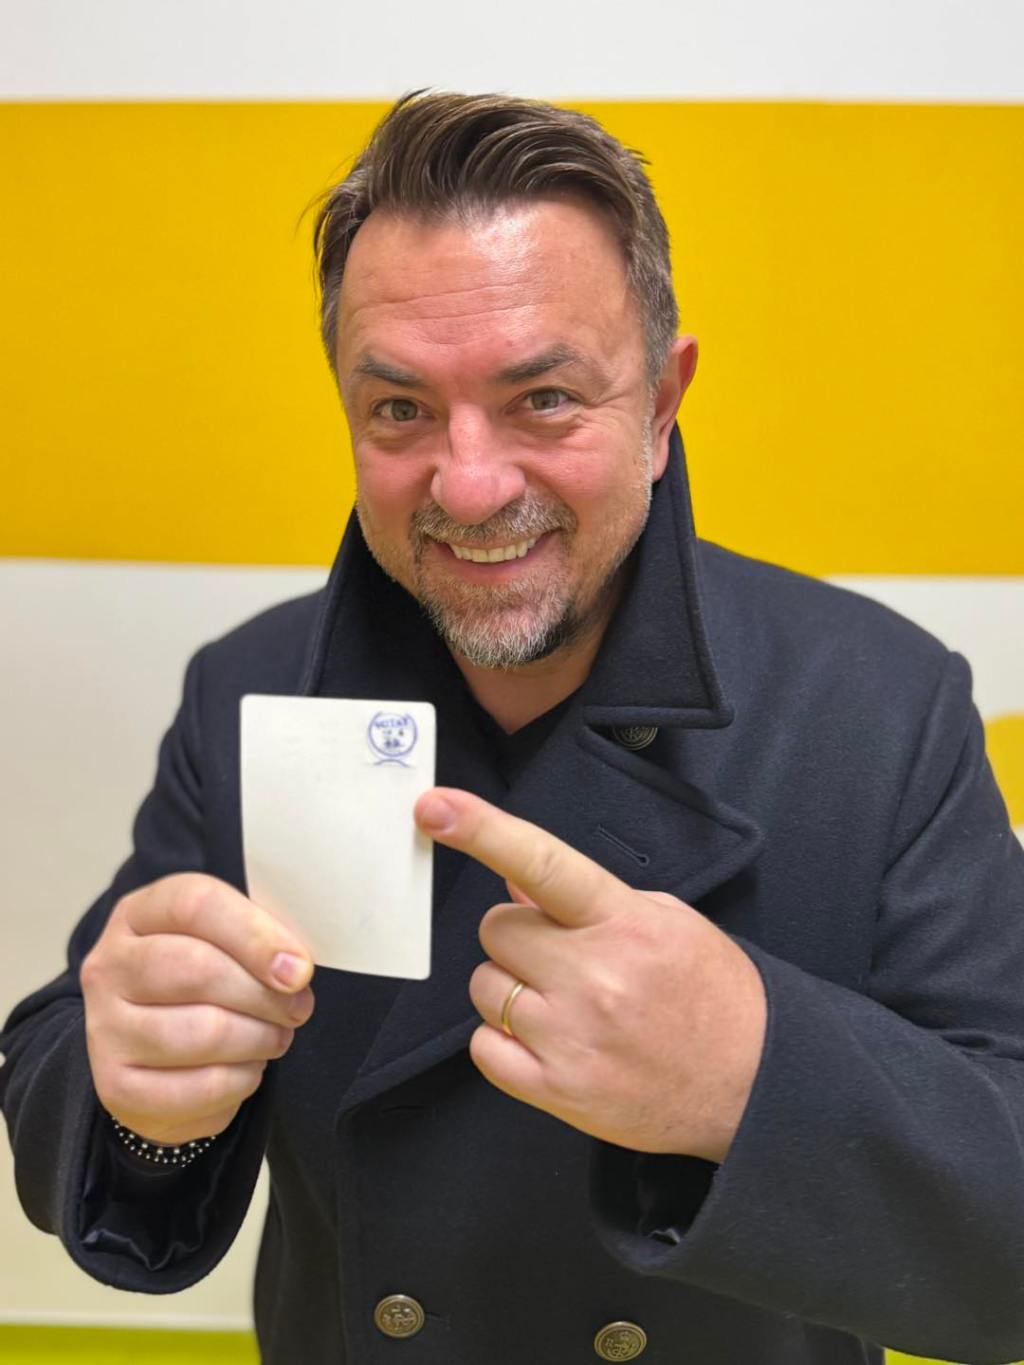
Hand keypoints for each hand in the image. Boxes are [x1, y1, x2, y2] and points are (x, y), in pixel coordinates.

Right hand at [81, 873, 314, 1145]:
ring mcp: (105, 1028)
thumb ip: (260, 937)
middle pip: (197, 968)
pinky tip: (248, 1068)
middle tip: (298, 1008)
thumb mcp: (226, 940)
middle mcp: (110, 966)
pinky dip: (242, 1080)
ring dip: (258, 1038)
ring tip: (276, 1037)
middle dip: (264, 994)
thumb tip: (295, 966)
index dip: (255, 934)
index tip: (300, 969)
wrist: (153, 1051)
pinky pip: (200, 1087)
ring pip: (202, 1032)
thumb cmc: (204, 981)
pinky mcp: (116, 1086)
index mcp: (139, 914)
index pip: (195, 905)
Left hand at [415, 789, 765, 1161]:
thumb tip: (515, 882)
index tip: (434, 807)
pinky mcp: (557, 1091)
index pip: (541, 863)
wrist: (751, 1083)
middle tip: (561, 957)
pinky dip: (504, 1041)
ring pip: (485, 986)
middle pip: (496, 928)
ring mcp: (571, 1037)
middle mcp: (594, 977)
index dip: (483, 830)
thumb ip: (587, 899)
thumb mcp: (664, 921)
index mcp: (624, 923)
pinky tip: (549, 1040)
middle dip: (518, 937)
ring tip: (564, 1004)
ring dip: (510, 987)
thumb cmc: (709, 994)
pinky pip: (484, 1048)